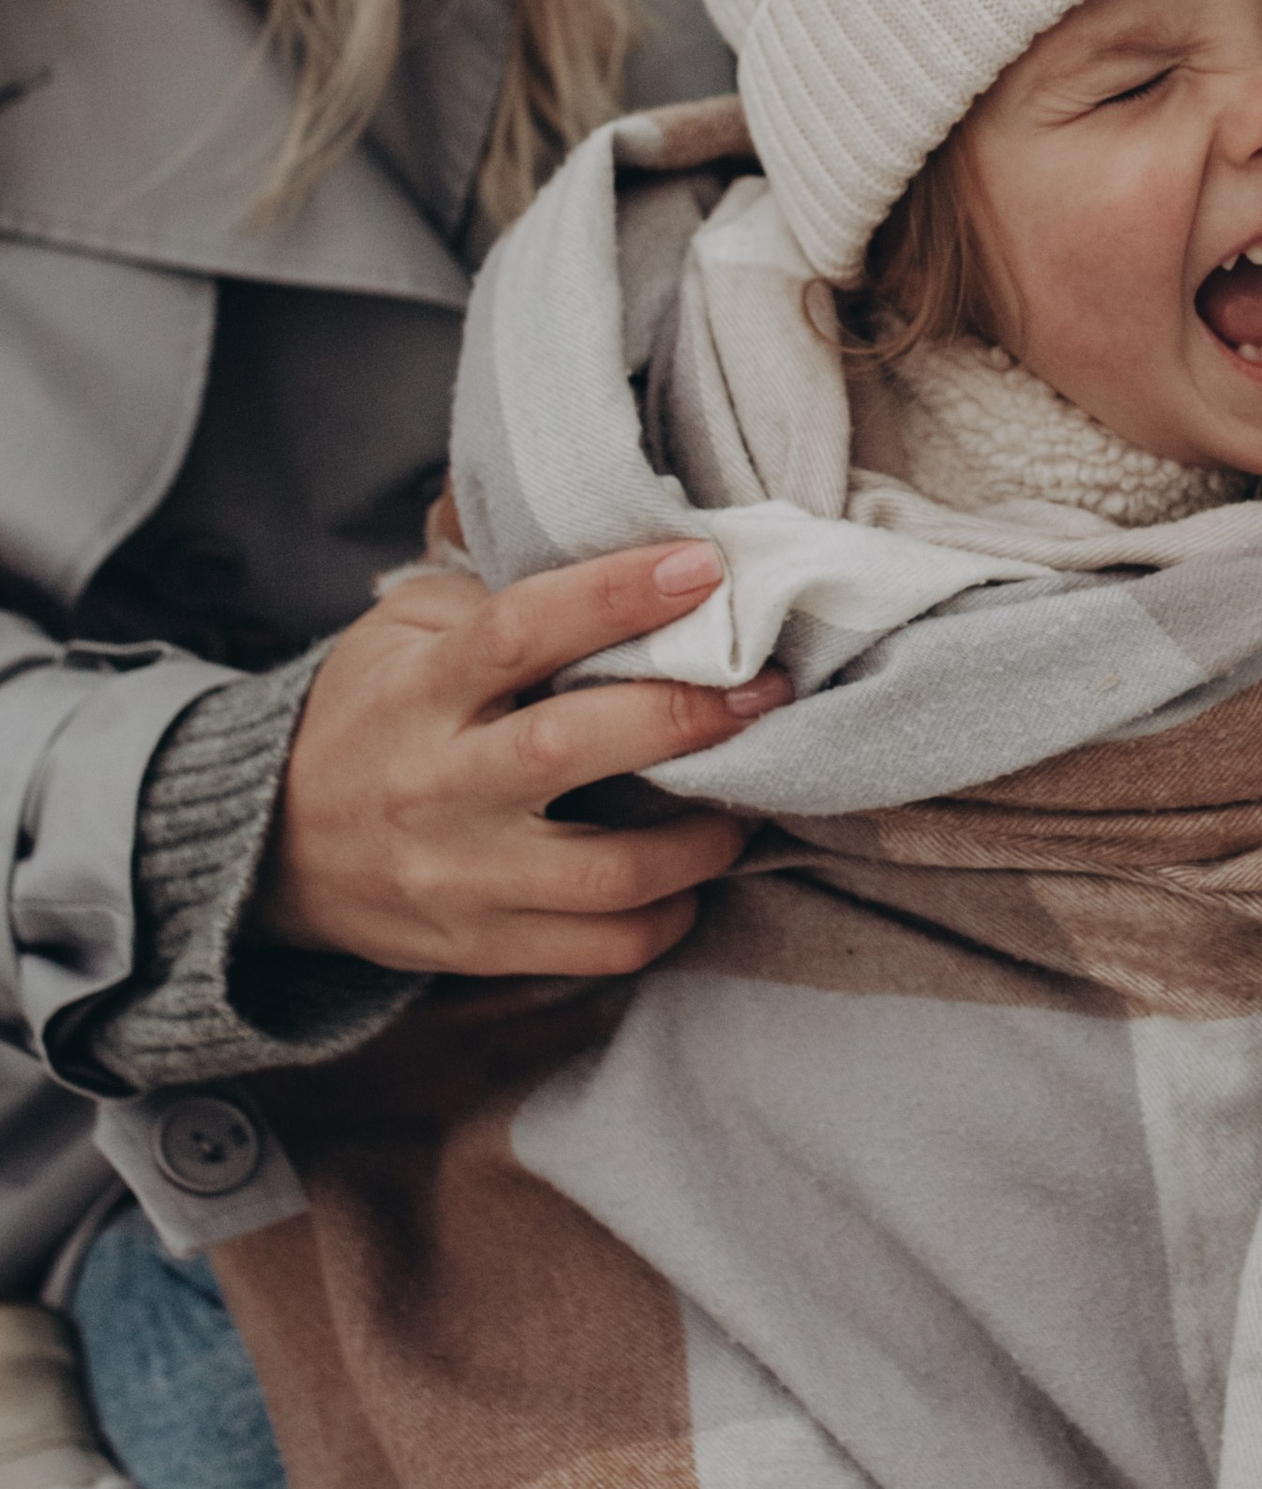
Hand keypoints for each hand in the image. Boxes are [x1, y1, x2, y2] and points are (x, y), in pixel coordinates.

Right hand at [255, 542, 789, 975]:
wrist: (269, 850)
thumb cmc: (370, 715)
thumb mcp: (401, 631)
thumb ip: (493, 589)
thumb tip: (612, 539)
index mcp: (419, 688)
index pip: (518, 628)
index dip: (614, 594)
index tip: (703, 567)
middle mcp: (435, 784)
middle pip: (570, 748)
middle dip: (684, 718)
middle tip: (764, 692)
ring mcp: (458, 875)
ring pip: (604, 873)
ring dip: (699, 840)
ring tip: (742, 802)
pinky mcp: (479, 946)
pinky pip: (600, 949)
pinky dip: (666, 917)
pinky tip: (689, 882)